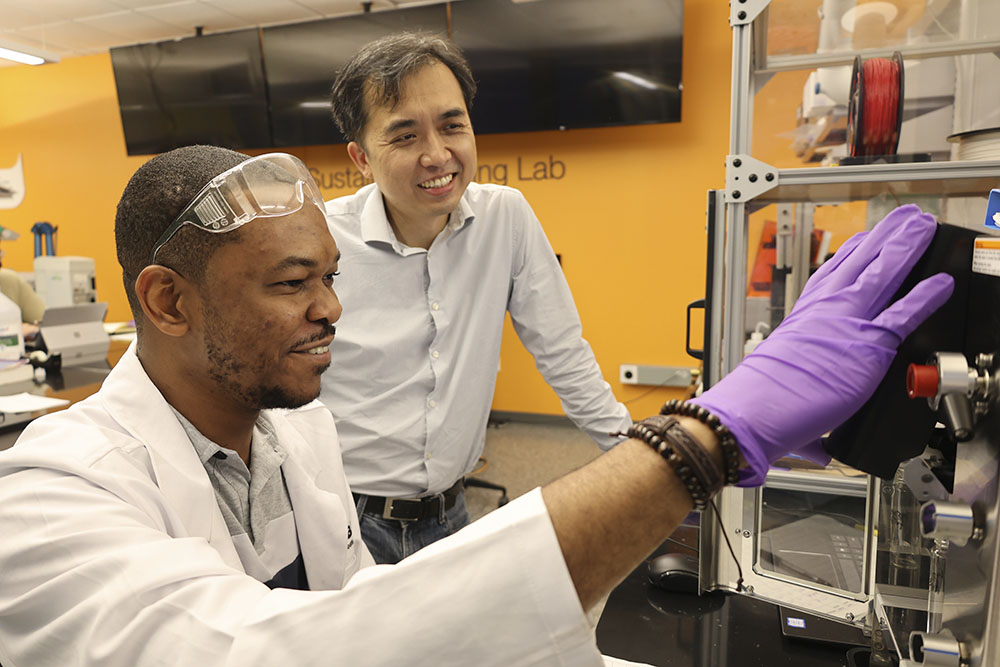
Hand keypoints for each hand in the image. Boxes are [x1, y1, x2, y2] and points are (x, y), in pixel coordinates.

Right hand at [691, 204, 954, 485]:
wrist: (753, 410)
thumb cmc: (759, 404)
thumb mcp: (783, 392)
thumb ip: (811, 422)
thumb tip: (819, 450)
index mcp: (803, 318)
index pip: (830, 275)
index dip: (852, 254)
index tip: (864, 240)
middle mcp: (824, 312)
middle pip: (860, 262)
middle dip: (884, 237)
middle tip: (903, 218)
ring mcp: (847, 323)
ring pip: (884, 273)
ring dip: (906, 246)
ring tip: (923, 226)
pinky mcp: (869, 344)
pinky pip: (905, 313)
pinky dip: (926, 295)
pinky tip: (942, 283)